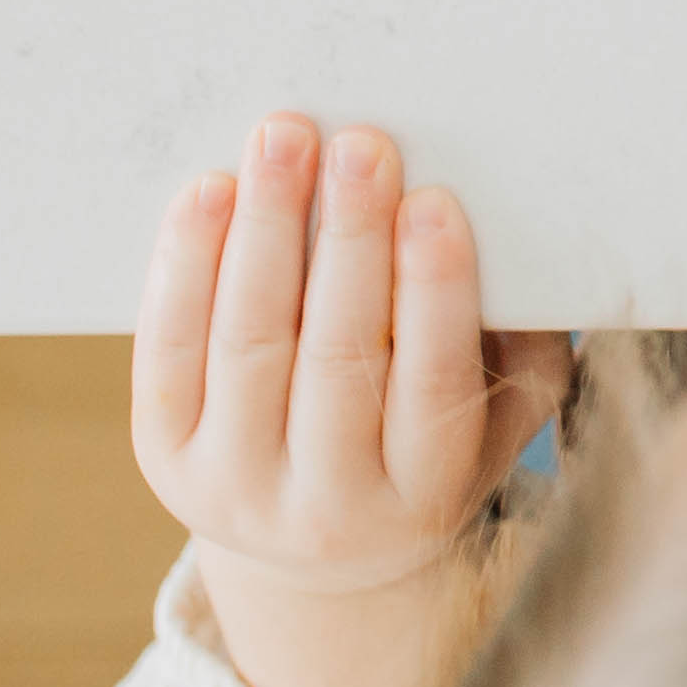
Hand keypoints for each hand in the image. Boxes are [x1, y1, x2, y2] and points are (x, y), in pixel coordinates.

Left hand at [132, 115, 570, 686]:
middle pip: (336, 359)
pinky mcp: (164, 458)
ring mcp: (235, 487)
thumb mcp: (505, 408)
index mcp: (425, 493)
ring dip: (264, 230)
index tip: (435, 200)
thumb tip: (523, 218)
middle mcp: (327, 508)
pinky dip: (185, 268)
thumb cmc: (437, 437)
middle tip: (362, 144)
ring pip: (247, 346)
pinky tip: (210, 195)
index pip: (434, 387)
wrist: (324, 547)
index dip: (435, 293)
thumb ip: (516, 332)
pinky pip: (169, 354)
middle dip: (349, 242)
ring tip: (284, 139)